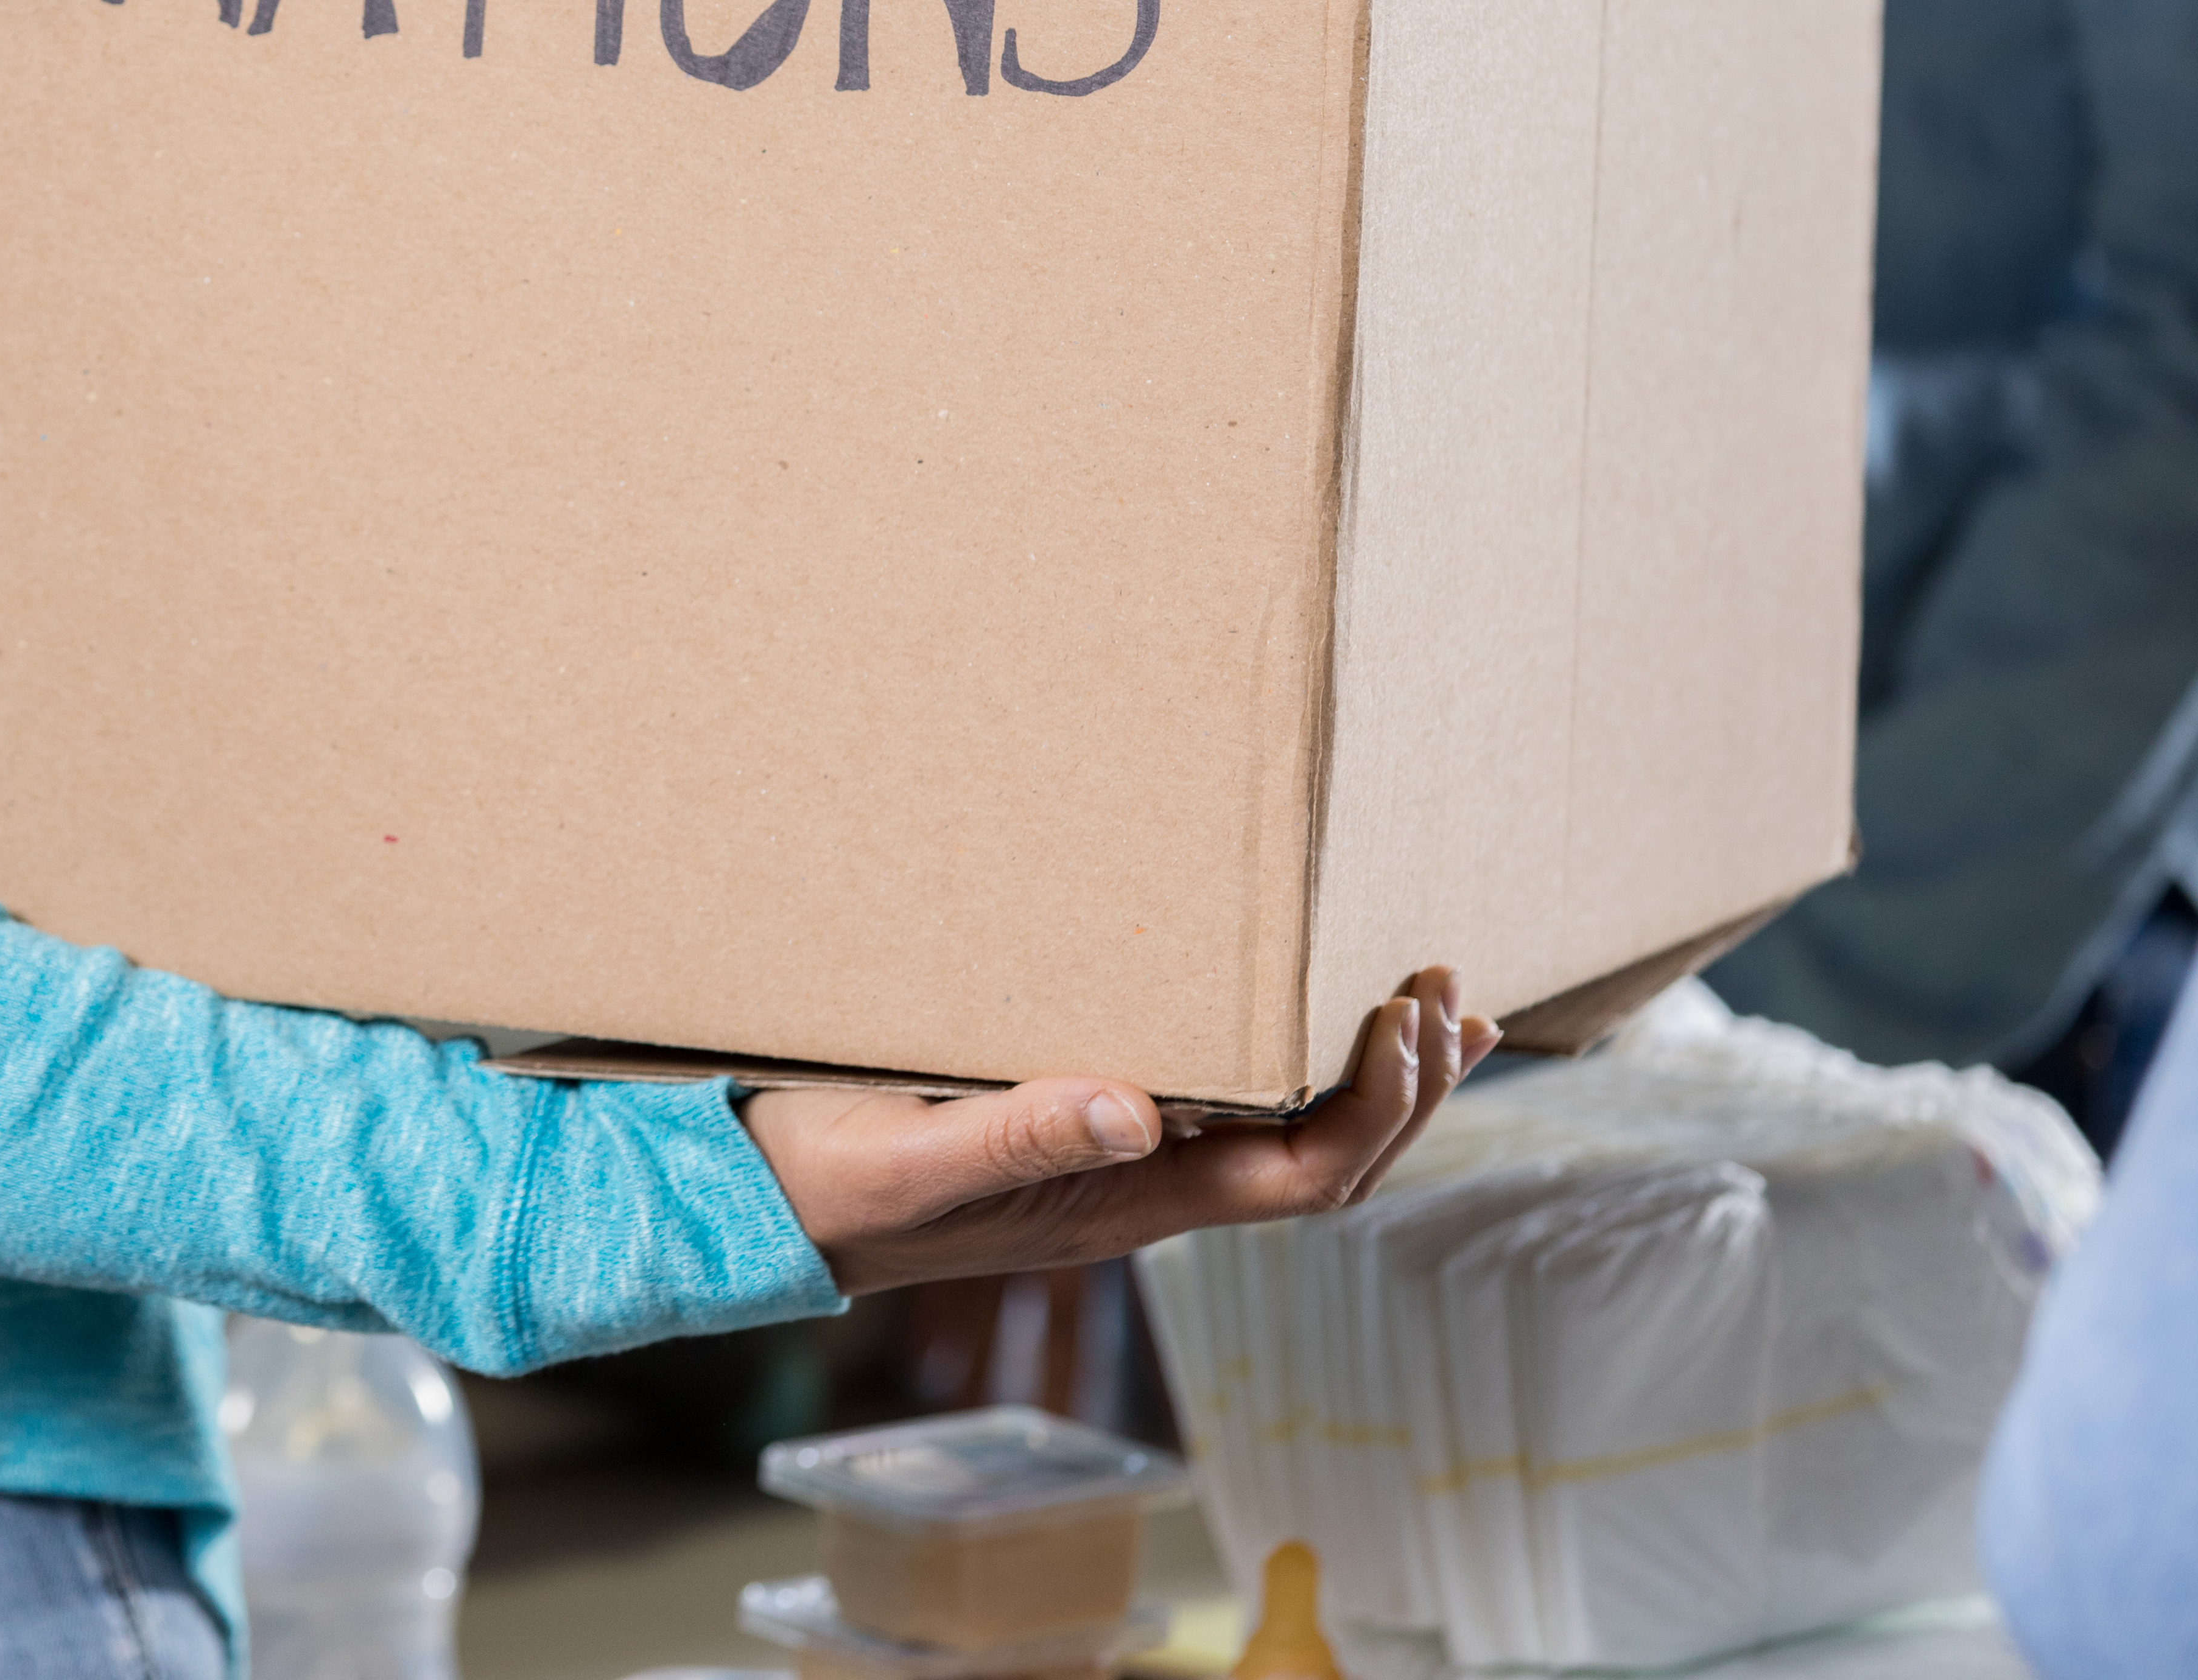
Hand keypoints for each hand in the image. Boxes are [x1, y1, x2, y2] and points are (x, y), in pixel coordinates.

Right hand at [745, 968, 1496, 1293]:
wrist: (748, 1207)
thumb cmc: (814, 1185)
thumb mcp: (904, 1160)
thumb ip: (1014, 1138)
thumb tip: (1139, 1110)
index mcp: (1118, 1206)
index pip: (1299, 1177)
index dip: (1374, 1106)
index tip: (1405, 1016)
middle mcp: (1139, 1190)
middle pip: (1324, 1162)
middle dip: (1406, 1086)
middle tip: (1450, 989)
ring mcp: (1116, 1164)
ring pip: (1289, 1137)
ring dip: (1372, 1077)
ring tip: (1433, 1003)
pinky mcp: (1080, 1126)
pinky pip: (1225, 1105)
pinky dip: (1292, 1060)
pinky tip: (1302, 1016)